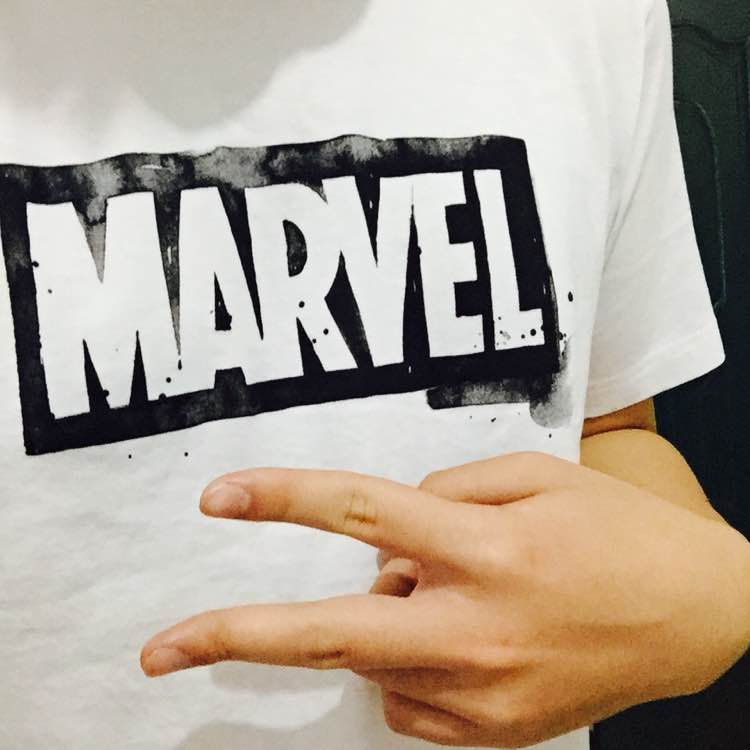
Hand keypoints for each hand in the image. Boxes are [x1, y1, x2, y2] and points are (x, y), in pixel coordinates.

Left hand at [140, 453, 749, 747]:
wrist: (701, 616)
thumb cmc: (620, 534)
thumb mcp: (537, 476)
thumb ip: (448, 492)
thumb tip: (382, 538)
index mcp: (486, 548)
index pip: (360, 514)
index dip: (282, 500)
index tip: (223, 498)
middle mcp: (476, 627)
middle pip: (329, 631)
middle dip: (234, 638)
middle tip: (162, 649)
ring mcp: (483, 694)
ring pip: (373, 659)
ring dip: (375, 622)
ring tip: (446, 591)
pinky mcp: (494, 735)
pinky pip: (408, 700)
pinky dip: (408, 662)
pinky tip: (462, 636)